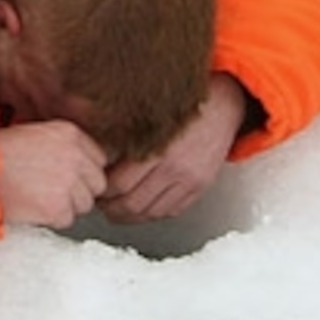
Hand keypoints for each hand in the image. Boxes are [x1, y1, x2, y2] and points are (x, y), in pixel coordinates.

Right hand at [0, 118, 106, 230]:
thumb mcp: (36, 134)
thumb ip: (63, 146)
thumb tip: (79, 167)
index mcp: (70, 133)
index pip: (99, 159)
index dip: (84, 173)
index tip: (70, 178)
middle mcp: (75, 156)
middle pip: (97, 184)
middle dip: (80, 191)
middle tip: (54, 192)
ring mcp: (69, 182)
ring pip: (84, 205)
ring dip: (66, 206)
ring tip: (39, 198)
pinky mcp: (59, 206)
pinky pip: (67, 220)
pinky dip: (52, 219)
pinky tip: (33, 207)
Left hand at [100, 75, 248, 224]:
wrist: (224, 103)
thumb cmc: (185, 104)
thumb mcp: (151, 115)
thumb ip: (127, 137)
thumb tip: (99, 157)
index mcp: (158, 148)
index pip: (119, 184)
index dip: (102, 191)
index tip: (95, 186)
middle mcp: (175, 168)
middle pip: (132, 204)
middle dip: (111, 208)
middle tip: (101, 203)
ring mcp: (190, 181)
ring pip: (151, 213)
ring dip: (130, 216)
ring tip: (118, 208)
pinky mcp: (200, 187)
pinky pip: (171, 211)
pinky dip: (153, 214)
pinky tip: (144, 206)